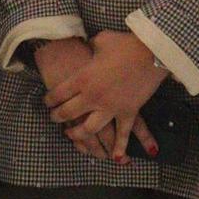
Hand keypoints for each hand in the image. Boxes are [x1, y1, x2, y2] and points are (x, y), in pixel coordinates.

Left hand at [45, 31, 167, 162]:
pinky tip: (114, 157)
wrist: (151, 52)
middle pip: (68, 113)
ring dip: (78, 134)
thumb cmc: (124, 44)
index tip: (47, 102)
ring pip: (88, 129)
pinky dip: (119, 147)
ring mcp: (110, 107)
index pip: (58, 94)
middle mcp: (92, 96)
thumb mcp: (101, 41)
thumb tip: (89, 45)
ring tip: (72, 134)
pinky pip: (122, 134)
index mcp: (82, 78)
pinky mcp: (128, 112)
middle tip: (53, 118)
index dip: (50, 100)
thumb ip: (91, 47)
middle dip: (57, 117)